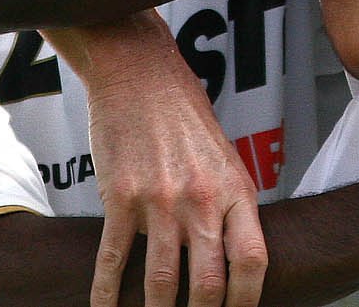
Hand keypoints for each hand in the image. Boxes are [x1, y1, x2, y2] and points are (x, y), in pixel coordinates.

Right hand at [82, 35, 266, 306]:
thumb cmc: (185, 114)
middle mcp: (202, 200)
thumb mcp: (226, 157)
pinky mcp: (120, 198)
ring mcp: (160, 201)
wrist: (140, 74)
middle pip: (209, 284)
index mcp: (235, 190)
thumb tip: (234, 255)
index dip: (246, 301)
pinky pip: (114, 259)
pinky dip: (106, 294)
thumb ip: (230, 205)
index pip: (252, 262)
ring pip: (162, 282)